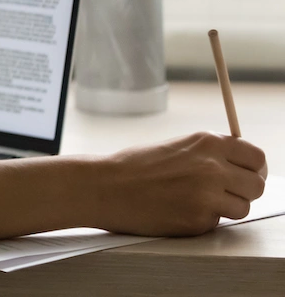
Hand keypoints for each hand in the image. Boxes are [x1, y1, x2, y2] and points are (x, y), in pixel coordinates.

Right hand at [92, 131, 266, 236]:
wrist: (108, 186)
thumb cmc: (136, 165)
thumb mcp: (179, 146)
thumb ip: (210, 154)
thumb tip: (239, 167)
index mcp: (208, 142)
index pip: (256, 157)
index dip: (254, 168)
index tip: (248, 173)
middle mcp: (213, 167)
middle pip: (257, 185)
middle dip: (245, 190)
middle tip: (226, 191)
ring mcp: (208, 196)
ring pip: (243, 208)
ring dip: (226, 208)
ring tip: (198, 200)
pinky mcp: (199, 221)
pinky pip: (217, 223)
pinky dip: (204, 219)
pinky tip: (181, 209)